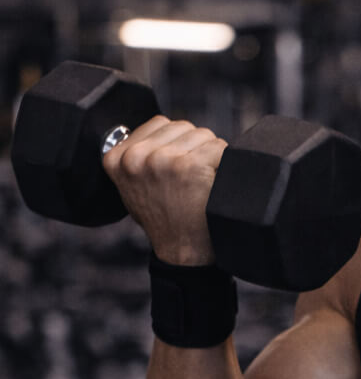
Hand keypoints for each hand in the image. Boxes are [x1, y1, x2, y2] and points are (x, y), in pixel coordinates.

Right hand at [101, 115, 227, 264]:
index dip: (176, 143)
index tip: (179, 169)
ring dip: (210, 155)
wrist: (182, 253)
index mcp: (117, 159)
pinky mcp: (189, 166)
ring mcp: (163, 160)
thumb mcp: (134, 188)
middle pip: (183, 127)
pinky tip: (214, 184)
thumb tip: (159, 132)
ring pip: (203, 135)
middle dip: (194, 148)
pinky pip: (219, 148)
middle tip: (193, 180)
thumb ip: (138, 158)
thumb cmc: (164, 221)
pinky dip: (225, 163)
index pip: (159, 124)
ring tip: (201, 184)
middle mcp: (136, 157)